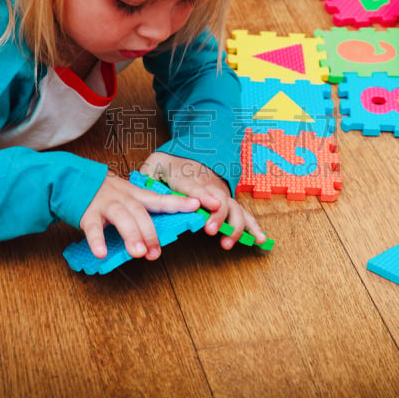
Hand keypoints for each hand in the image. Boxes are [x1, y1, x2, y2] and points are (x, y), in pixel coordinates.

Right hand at [79, 172, 199, 259]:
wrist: (72, 180)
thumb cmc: (104, 195)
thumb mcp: (126, 197)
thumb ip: (141, 213)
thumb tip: (157, 238)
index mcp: (135, 195)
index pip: (160, 199)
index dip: (179, 202)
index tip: (197, 205)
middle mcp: (123, 198)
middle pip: (141, 213)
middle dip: (150, 233)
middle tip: (156, 253)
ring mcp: (105, 204)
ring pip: (121, 217)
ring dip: (131, 235)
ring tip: (138, 253)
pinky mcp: (87, 213)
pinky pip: (92, 227)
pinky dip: (97, 240)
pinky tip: (101, 253)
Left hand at [139, 152, 265, 249]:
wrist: (190, 153)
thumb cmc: (169, 165)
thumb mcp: (154, 164)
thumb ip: (147, 173)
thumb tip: (138, 181)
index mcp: (189, 178)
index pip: (196, 187)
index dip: (203, 196)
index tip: (209, 205)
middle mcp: (210, 186)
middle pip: (219, 200)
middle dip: (218, 216)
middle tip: (210, 231)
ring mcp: (221, 195)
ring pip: (234, 209)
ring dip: (234, 226)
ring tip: (228, 243)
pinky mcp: (228, 204)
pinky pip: (243, 214)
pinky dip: (253, 227)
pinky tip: (260, 240)